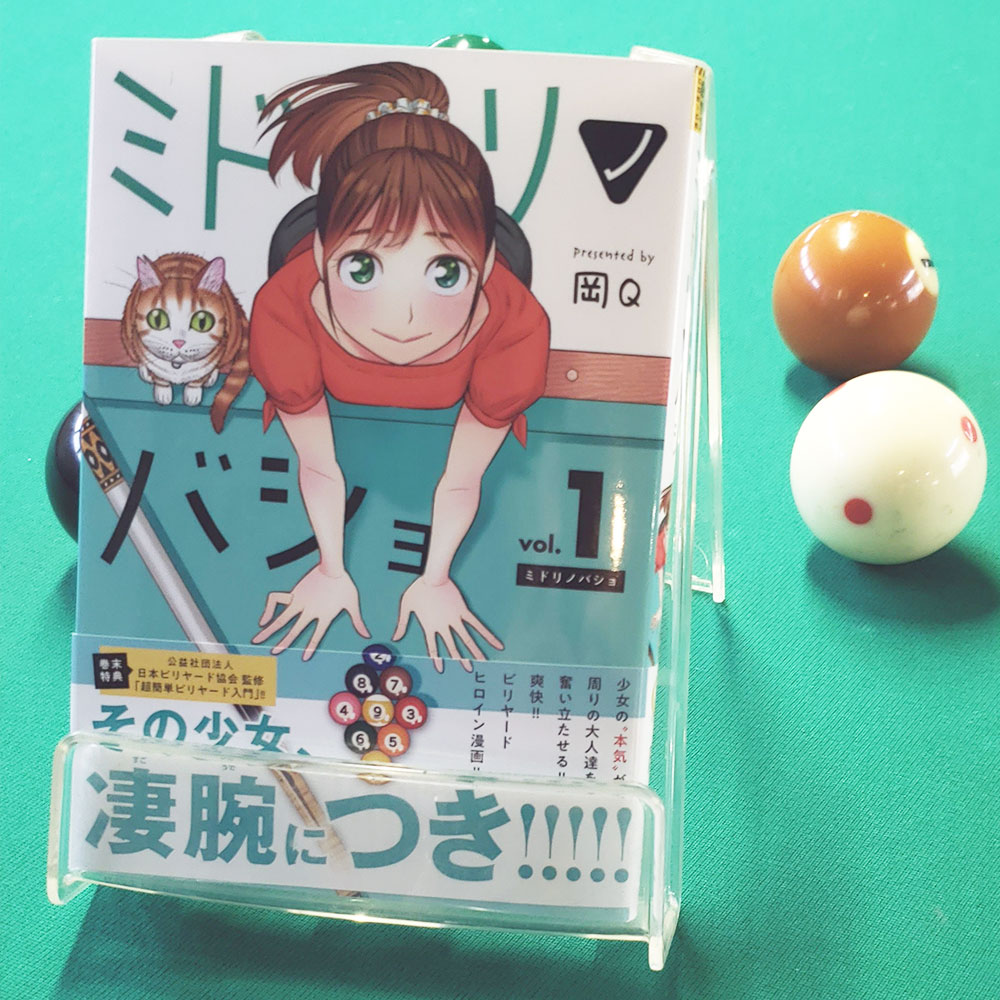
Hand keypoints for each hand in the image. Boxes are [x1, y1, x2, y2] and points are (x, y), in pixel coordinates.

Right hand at [253, 564, 369, 659]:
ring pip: (281, 620)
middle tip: (272, 653)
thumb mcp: (352, 603)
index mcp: (325, 616)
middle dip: (283, 643)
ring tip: (257, 640)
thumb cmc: (343, 583)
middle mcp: (310, 612)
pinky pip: (276, 602)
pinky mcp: (293, 594)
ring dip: (269, 632)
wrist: (332, 566)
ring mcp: (299, 603)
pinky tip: (263, 620)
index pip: (317, 635)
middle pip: (294, 631)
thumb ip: (358, 621)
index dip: (310, 646)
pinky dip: (269, 610)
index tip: (304, 658)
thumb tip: (367, 635)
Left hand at [393, 575, 502, 671]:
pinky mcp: (463, 611)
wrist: (432, 577)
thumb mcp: (405, 606)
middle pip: (453, 647)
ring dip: (475, 651)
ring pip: (466, 639)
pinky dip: (487, 635)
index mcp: (429, 626)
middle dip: (461, 659)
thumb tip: (395, 637)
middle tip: (468, 669)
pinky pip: (477, 625)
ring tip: (483, 661)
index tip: (441, 669)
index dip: (437, 659)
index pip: (433, 648)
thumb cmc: (418, 589)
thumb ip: (401, 624)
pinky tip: (495, 643)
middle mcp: (442, 626)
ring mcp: (454, 619)